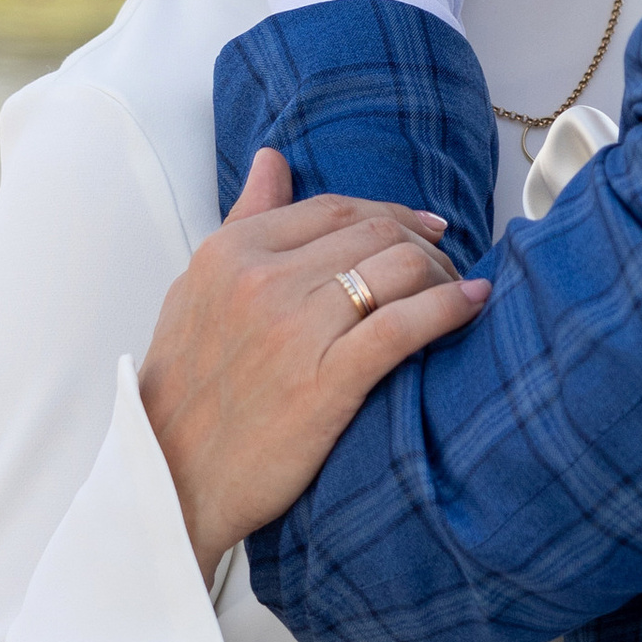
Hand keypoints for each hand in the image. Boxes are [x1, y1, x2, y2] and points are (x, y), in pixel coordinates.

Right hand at [138, 152, 488, 581]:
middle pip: (375, 232)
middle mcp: (263, 279)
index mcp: (231, 252)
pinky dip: (448, 308)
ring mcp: (295, 328)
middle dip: (423, 245)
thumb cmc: (185, 392)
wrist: (171, 480)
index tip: (423, 230)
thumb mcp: (197, 291)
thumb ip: (244, 220)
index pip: (335, 208)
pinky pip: (404, 324)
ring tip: (457, 294)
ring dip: (442, 275)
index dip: (392, 214)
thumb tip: (272, 160)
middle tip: (445, 269)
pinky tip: (471, 306)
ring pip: (397, 267)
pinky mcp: (326, 380)